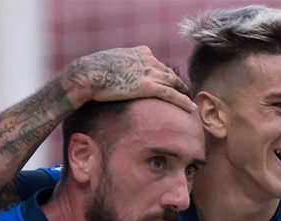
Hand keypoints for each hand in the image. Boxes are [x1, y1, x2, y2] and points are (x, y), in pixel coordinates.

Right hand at [63, 46, 194, 111]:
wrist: (88, 73)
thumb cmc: (93, 71)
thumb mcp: (110, 62)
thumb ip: (121, 67)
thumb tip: (118, 77)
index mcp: (139, 52)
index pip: (157, 63)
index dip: (164, 74)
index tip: (169, 82)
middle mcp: (148, 59)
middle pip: (169, 72)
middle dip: (178, 83)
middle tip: (186, 92)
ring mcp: (149, 72)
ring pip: (174, 82)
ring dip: (184, 92)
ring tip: (190, 102)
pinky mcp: (148, 86)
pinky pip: (171, 94)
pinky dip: (183, 101)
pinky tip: (191, 108)